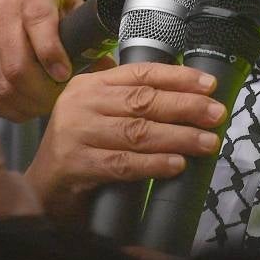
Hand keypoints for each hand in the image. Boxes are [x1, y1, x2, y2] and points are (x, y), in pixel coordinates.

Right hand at [0, 0, 82, 121]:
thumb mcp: (70, 4)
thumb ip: (88, 35)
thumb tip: (108, 71)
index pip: (38, 24)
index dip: (51, 55)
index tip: (65, 75)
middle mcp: (0, 12)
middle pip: (16, 66)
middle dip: (42, 92)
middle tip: (59, 100)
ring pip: (1, 85)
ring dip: (27, 104)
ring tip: (44, 104)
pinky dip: (9, 106)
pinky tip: (24, 104)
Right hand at [25, 63, 224, 221]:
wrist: (43, 185)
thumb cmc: (82, 145)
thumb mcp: (102, 112)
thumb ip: (133, 99)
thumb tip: (190, 95)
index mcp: (92, 84)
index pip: (141, 74)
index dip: (178, 77)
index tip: (209, 85)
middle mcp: (82, 103)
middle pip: (143, 101)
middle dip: (185, 107)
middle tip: (216, 114)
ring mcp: (76, 134)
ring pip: (137, 132)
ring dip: (178, 137)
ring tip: (208, 142)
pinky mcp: (76, 165)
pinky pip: (123, 164)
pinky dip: (154, 164)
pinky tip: (177, 165)